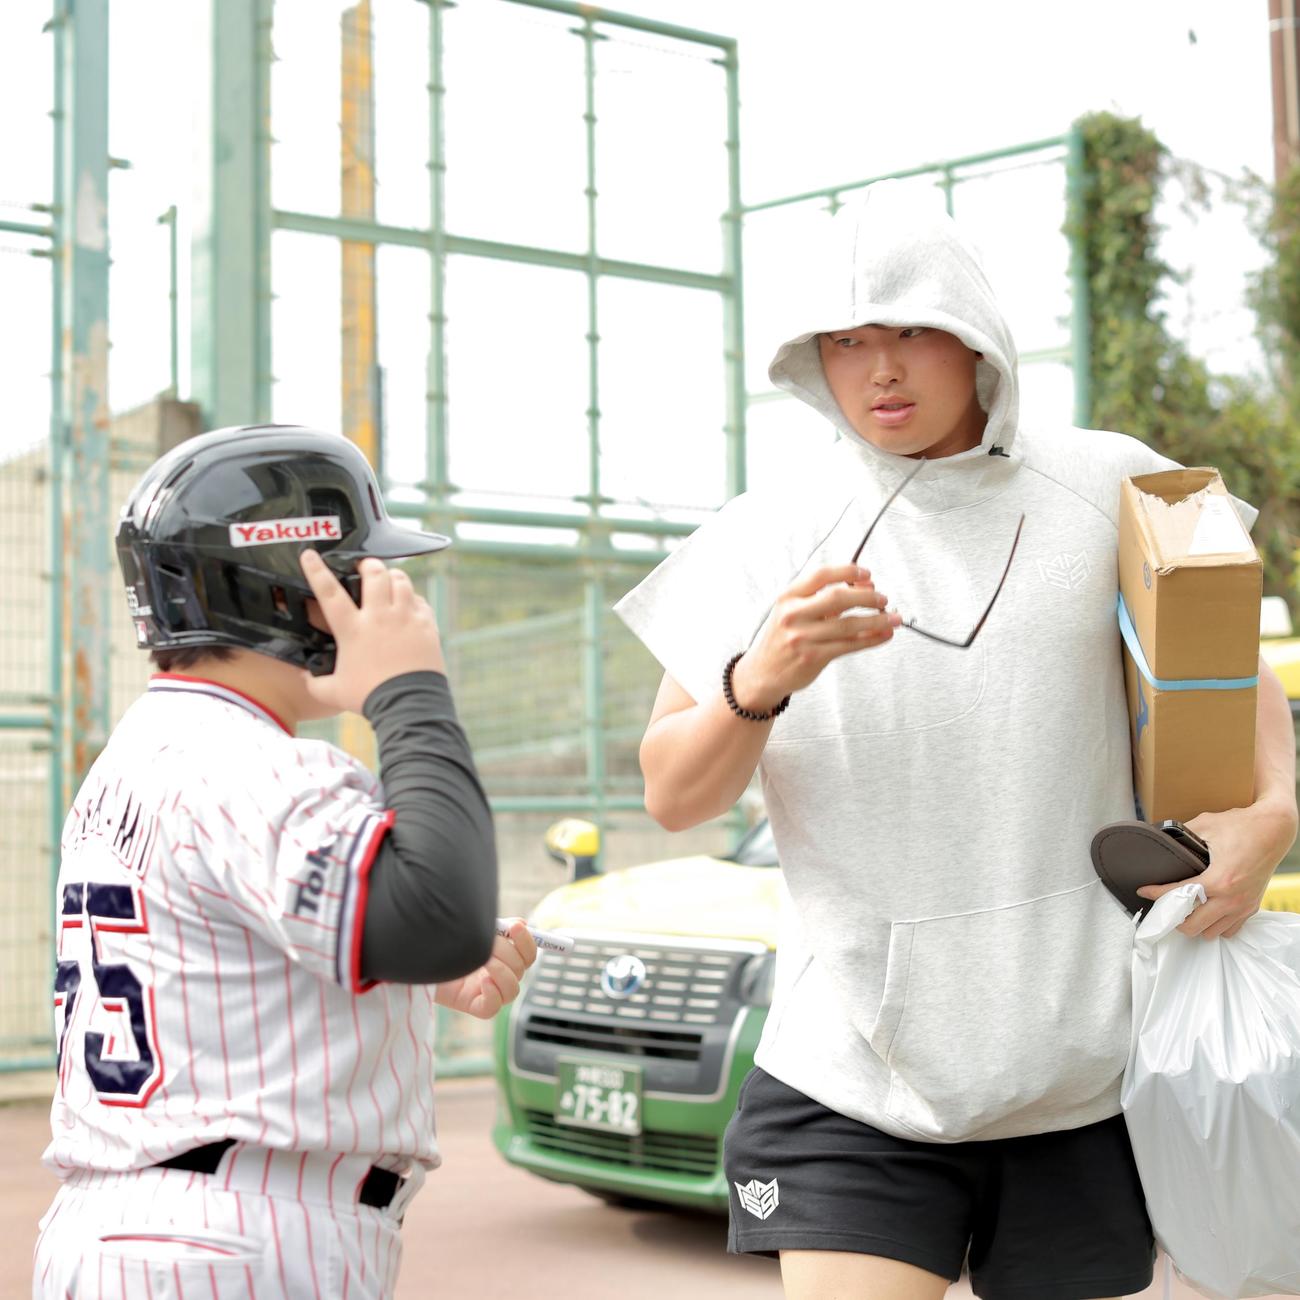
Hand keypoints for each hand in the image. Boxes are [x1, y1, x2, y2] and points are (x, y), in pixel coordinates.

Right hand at [299, 549, 444, 713]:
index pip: (329, 592)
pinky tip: (409, 605)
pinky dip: (413, 599)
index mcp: (352, 629)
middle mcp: (379, 617)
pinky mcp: (426, 625)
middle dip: (368, 565)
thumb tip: (304, 677)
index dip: (316, 571)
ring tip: (389, 580)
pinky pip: (420, 601)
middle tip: (365, 568)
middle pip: (374, 574)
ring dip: (393, 576)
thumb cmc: (370, 696)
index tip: (309, 554)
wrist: (408, 704)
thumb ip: (314, 682)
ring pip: (401, 580)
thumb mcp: (334, 692)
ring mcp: (405, 618)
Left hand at [434, 920, 537, 1019]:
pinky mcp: (474, 1006)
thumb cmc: (447, 942)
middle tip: (488, 942)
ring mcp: (488, 993)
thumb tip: (522, 923)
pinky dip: (493, 994)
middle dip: (508, 952)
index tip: (516, 927)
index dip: (527, 942)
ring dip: (502, 972)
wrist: (421, 958)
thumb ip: (499, 927)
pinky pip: (493, 1007)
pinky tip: (482, 980)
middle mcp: (499, 977)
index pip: (527, 955)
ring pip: (513, 989)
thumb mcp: (474, 931)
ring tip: (484, 961)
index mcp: (504, 959)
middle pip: (521, 969)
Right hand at [731, 565, 901, 711]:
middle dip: (867, 596)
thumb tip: (863, 586)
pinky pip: (849, 646)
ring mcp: (802, 637)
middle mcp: (793, 615)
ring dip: (877, 620)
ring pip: (848, 625)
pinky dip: (871, 639)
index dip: (848, 572)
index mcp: (788, 597)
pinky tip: (883, 635)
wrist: (763, 672)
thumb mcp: (792, 612)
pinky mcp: (813, 657)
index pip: (821, 576)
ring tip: (893, 618)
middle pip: (838, 597)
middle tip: (883, 598)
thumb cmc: (782, 639)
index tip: (867, 574)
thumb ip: (821, 599)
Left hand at [1136, 799, 1297, 937]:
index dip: (1156, 894)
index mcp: (1218, 880)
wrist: (1274, 830)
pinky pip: (1229, 929)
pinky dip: (1215, 925)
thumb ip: (1180, 834)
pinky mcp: (1251, 907)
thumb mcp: (1205, 824)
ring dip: (1195, 924)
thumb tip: (1161, 839)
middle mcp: (1231, 899)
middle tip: (1162, 905)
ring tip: (1183, 909)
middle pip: (1192, 926)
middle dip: (1173, 917)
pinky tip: (1205, 912)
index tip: (1143, 891)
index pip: (1178, 895)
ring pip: (1211, 932)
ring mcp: (1243, 906)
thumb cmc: (1242, 826)